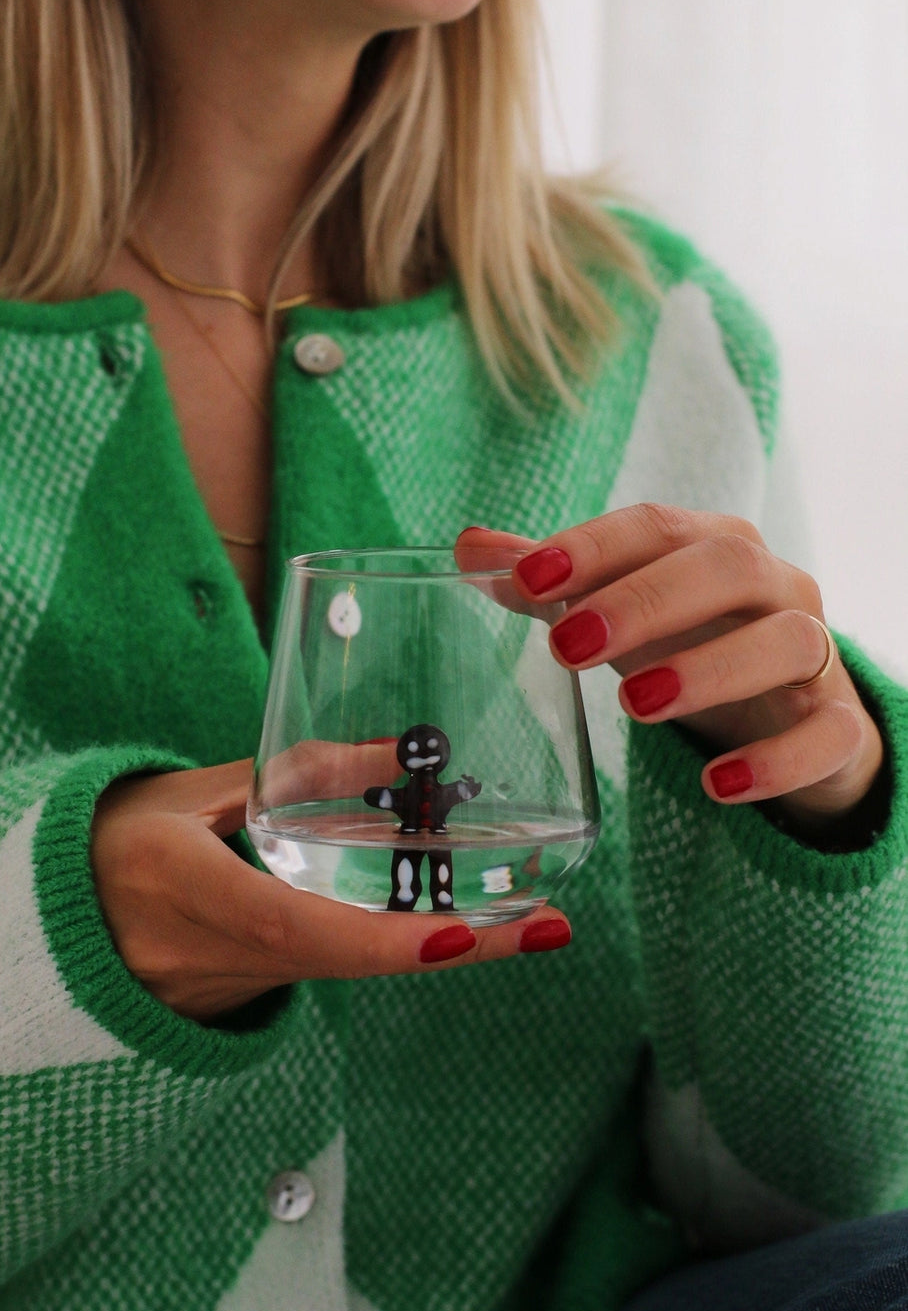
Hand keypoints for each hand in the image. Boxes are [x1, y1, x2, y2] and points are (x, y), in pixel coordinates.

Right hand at [90, 748, 571, 1021]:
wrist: (61, 926)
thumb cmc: (121, 841)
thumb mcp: (192, 791)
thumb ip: (293, 774)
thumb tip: (402, 751)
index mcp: (188, 890)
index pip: (293, 926)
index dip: (379, 936)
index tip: (461, 929)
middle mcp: (219, 953)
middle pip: (352, 962)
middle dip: (454, 947)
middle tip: (549, 926)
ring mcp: (240, 984)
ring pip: (355, 970)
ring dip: (445, 949)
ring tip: (537, 920)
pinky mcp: (260, 988)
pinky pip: (341, 969)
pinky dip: (406, 949)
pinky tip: (467, 922)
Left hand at [457, 508, 884, 830]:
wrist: (794, 715)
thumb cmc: (693, 643)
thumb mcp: (621, 614)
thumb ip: (552, 586)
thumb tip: (470, 550)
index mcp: (716, 545)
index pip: (659, 525)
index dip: (594, 546)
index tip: (528, 577)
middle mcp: (777, 586)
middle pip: (728, 566)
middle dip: (646, 600)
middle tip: (569, 645)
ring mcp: (816, 654)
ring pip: (787, 641)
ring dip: (710, 669)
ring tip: (634, 706)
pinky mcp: (840, 726)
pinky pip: (827, 735)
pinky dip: (777, 760)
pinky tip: (717, 786)